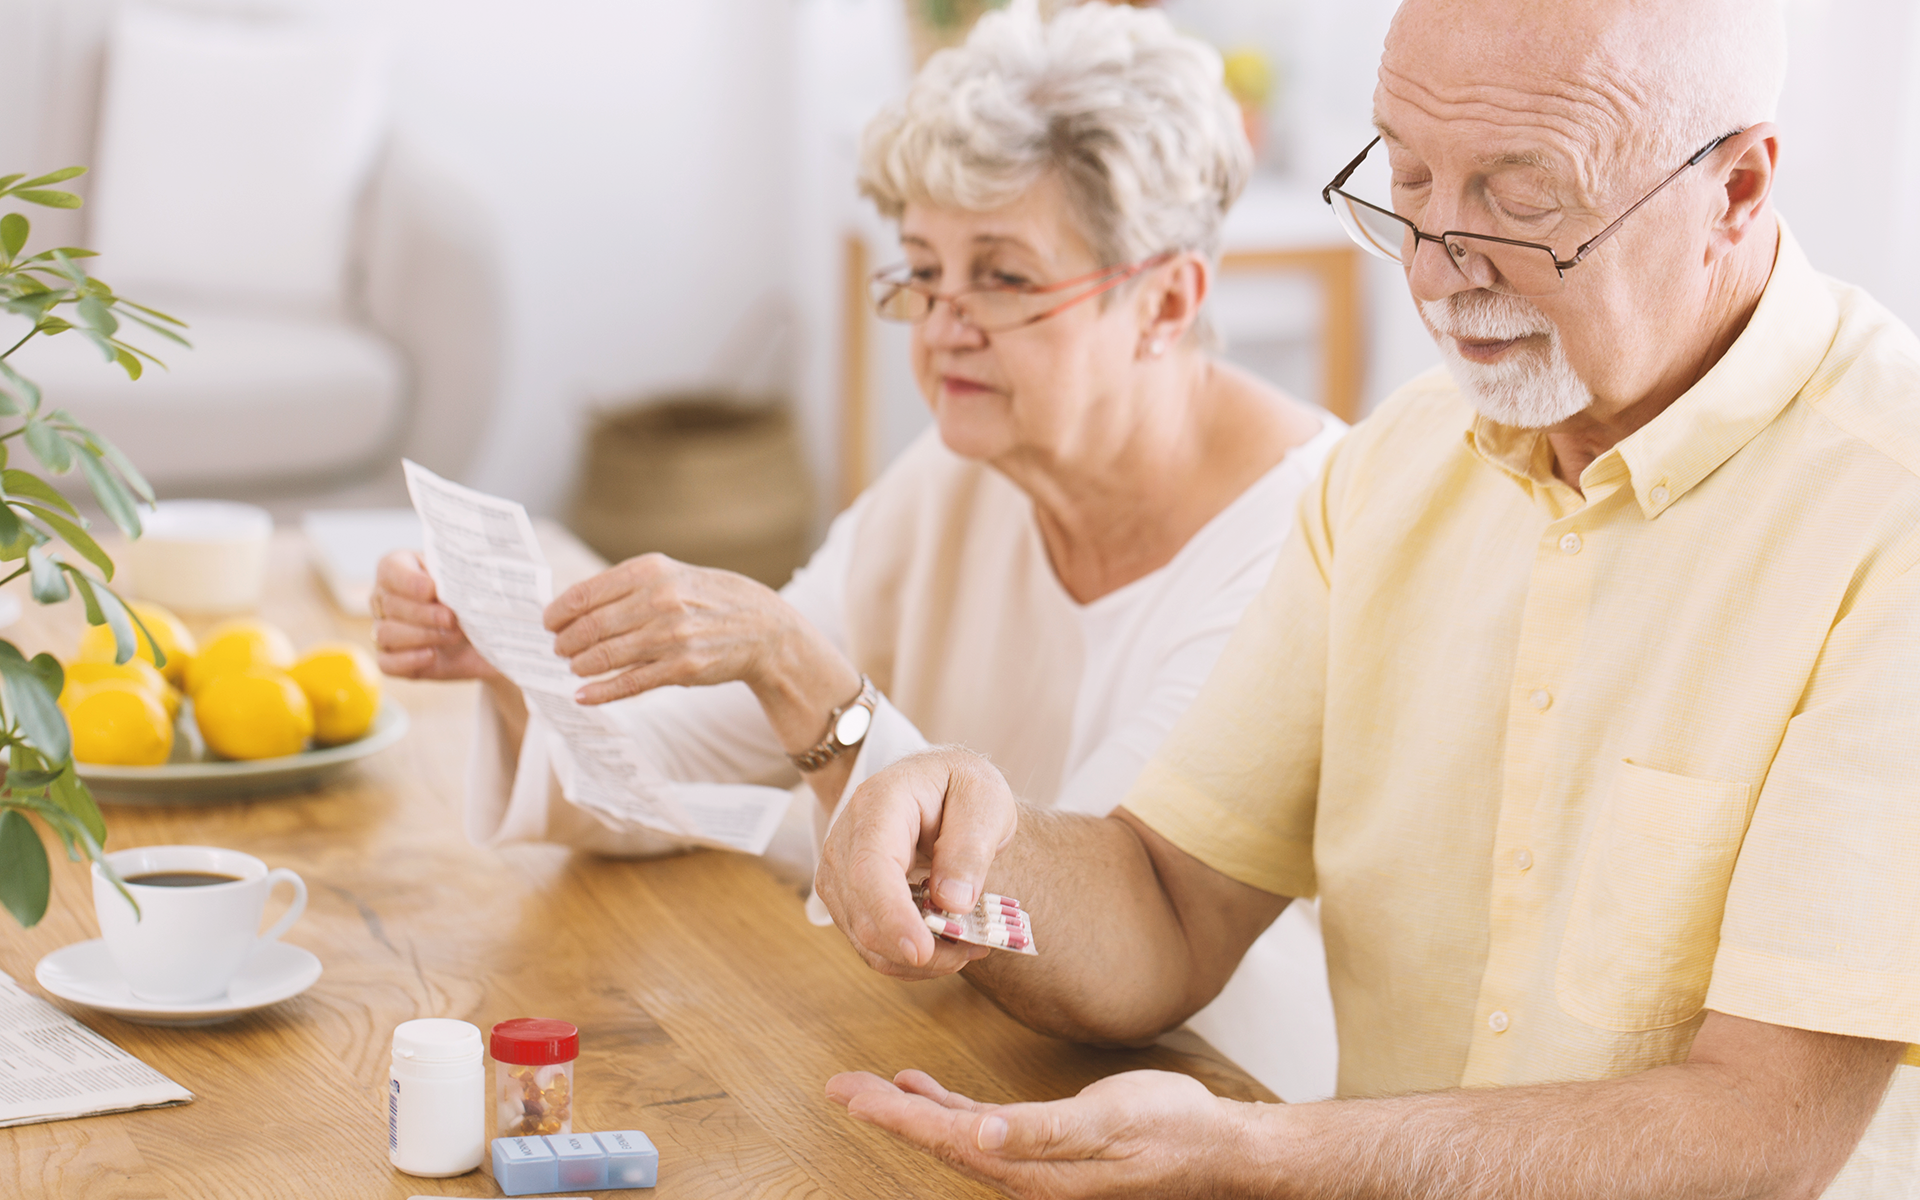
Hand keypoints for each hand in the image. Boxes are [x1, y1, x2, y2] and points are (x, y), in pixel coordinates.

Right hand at [371, 550, 501, 680]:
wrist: (485, 634)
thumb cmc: (471, 598)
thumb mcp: (468, 582)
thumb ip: (457, 576)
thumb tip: (460, 583)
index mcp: (399, 569)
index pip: (390, 570)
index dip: (409, 581)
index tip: (432, 590)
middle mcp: (384, 598)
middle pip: (390, 605)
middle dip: (424, 613)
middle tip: (452, 618)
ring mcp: (383, 630)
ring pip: (386, 633)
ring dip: (423, 635)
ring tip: (454, 636)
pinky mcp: (390, 660)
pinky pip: (387, 663)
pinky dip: (409, 660)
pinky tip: (432, 655)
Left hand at [543, 553, 813, 704]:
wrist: (764, 628)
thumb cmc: (710, 599)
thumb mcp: (672, 576)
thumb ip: (628, 586)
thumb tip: (575, 606)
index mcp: (651, 570)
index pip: (585, 594)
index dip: (558, 612)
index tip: (548, 623)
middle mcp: (659, 600)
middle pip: (590, 627)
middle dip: (566, 642)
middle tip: (559, 650)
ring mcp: (670, 636)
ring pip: (604, 656)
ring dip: (580, 665)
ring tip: (573, 668)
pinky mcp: (681, 668)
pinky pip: (628, 684)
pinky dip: (599, 692)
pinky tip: (583, 695)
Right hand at [816, 748, 1017, 979]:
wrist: (937, 784)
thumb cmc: (960, 787)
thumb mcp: (983, 801)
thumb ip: (969, 849)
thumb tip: (952, 902)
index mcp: (878, 803)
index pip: (870, 868)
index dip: (892, 915)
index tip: (922, 950)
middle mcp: (845, 838)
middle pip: (863, 913)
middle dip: (917, 948)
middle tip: (973, 949)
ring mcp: (838, 870)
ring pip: (864, 937)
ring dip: (916, 959)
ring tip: (967, 947)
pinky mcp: (845, 896)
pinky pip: (868, 942)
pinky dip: (906, 957)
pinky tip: (943, 946)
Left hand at [827, 1068, 1250, 1198]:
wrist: (1215, 1147)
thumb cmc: (1170, 1130)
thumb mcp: (1110, 1122)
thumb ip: (1044, 1131)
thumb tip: (983, 1135)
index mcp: (1032, 1170)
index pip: (947, 1140)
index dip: (896, 1116)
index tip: (851, 1094)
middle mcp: (1024, 1172)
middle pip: (939, 1140)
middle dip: (887, 1113)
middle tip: (839, 1087)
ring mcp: (1033, 1161)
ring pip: (954, 1134)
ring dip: (911, 1110)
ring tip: (869, 1088)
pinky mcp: (1047, 1145)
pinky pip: (981, 1129)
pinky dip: (947, 1107)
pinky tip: (927, 1090)